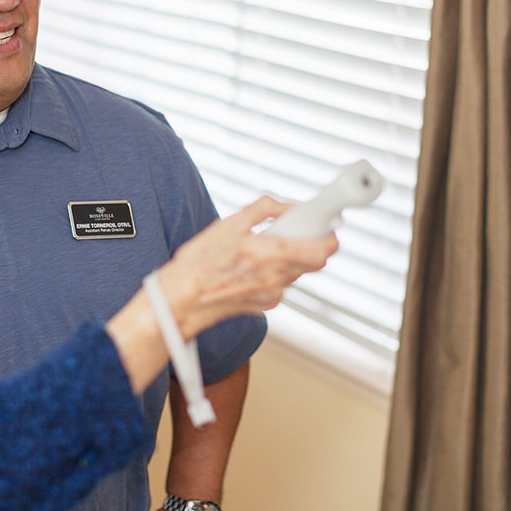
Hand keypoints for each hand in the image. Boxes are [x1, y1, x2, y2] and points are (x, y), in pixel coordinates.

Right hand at [107, 196, 336, 392]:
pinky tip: (253, 265)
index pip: (323, 249)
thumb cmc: (199, 264)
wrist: (182, 301)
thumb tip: (289, 206)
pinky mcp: (268, 303)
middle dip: (309, 241)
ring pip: (300, 268)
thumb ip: (265, 209)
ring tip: (264, 247)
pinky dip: (276, 270)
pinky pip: (284, 281)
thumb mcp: (229, 224)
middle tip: (293, 229)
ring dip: (291, 255)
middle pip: (317, 259)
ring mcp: (274, 293)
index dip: (329, 232)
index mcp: (269, 254)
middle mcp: (277, 277)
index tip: (325, 220)